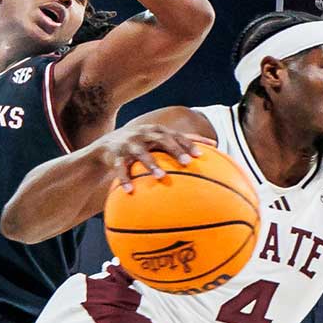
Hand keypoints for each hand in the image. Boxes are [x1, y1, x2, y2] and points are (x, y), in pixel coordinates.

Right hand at [95, 125, 215, 194]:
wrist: (107, 144)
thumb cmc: (143, 144)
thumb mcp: (159, 140)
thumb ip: (182, 143)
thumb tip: (215, 146)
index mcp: (158, 132)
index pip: (177, 135)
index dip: (189, 143)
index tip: (202, 154)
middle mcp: (144, 134)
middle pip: (162, 140)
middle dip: (175, 150)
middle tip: (187, 162)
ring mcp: (130, 144)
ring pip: (141, 154)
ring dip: (152, 164)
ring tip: (161, 176)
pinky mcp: (116, 156)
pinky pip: (120, 169)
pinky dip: (125, 179)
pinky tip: (130, 190)